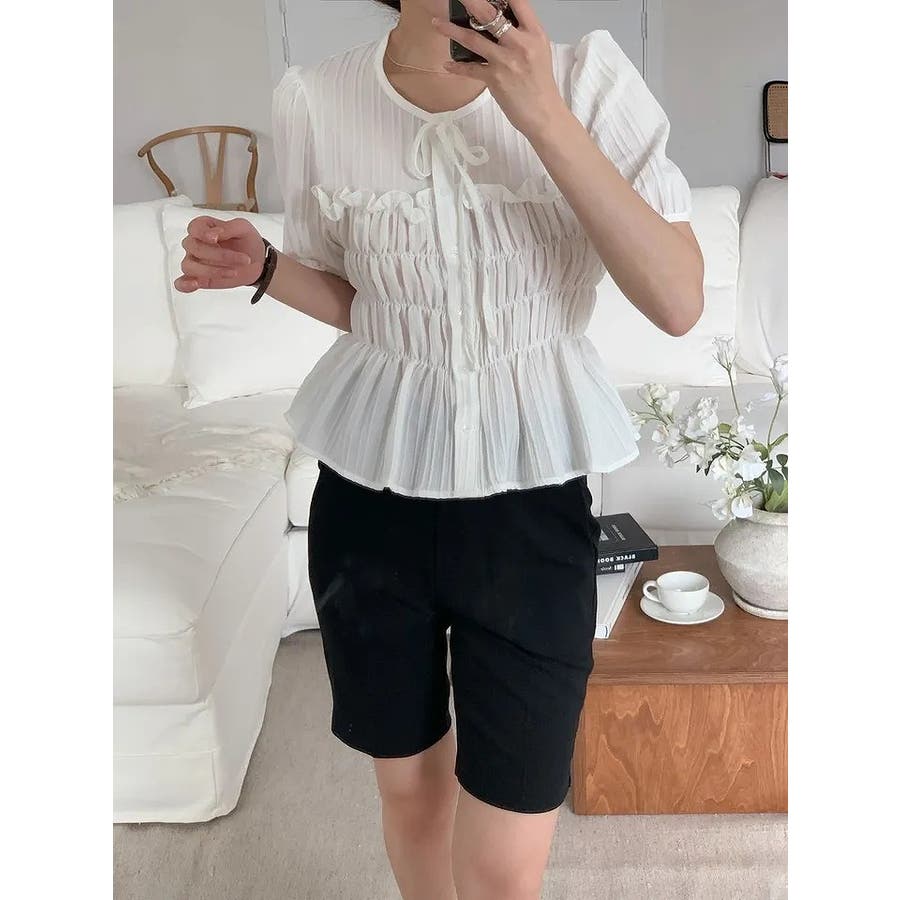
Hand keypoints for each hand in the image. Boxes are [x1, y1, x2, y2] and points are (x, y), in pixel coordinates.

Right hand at [173, 215, 264, 292]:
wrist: (257, 261)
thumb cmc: (247, 240)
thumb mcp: (243, 228)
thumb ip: (228, 228)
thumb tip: (213, 233)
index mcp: (203, 228)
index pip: (194, 228)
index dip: (202, 233)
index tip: (216, 239)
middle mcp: (195, 244)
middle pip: (194, 248)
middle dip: (220, 255)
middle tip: (244, 259)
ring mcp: (195, 262)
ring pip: (188, 266)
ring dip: (211, 271)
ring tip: (234, 272)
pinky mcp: (199, 278)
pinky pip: (182, 283)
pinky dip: (185, 285)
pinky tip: (195, 284)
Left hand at [432, 0, 567, 137]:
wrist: (544, 114)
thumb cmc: (540, 84)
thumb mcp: (538, 50)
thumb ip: (521, 33)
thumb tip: (499, 21)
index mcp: (534, 33)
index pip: (517, 1)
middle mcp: (520, 43)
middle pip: (489, 15)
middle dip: (470, 2)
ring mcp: (505, 61)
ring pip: (473, 39)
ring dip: (451, 30)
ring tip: (437, 23)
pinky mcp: (494, 79)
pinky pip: (469, 69)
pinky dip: (457, 67)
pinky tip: (448, 64)